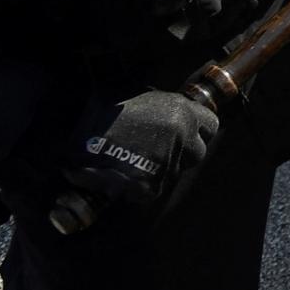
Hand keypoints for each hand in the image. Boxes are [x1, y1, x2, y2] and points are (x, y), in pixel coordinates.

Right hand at [59, 89, 217, 215]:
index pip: (211, 124)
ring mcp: (169, 161)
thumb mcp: (146, 100)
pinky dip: (142, 186)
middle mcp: (182, 136)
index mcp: (183, 111)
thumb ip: (168, 111)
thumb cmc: (110, 111)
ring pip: (175, 172)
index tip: (188, 133)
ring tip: (137, 161)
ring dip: (161, 169)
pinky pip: (155, 189)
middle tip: (159, 151)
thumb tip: (182, 119)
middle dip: (182, 153)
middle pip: (197, 153)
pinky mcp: (151, 184)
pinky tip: (125, 175)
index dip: (198, 130)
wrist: (78, 132)